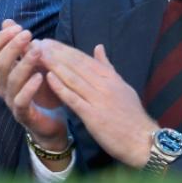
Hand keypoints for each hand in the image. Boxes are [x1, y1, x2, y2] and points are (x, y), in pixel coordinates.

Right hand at [0, 20, 67, 146]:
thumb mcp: (31, 64)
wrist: (50, 122)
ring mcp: (11, 100)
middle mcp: (2, 84)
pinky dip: (29, 88)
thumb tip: (7, 21)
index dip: (2, 37)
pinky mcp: (23, 114)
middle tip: (28, 34)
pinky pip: (21, 100)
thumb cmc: (41, 91)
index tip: (18, 27)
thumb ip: (20, 45)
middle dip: (12, 46)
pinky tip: (40, 77)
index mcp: (2, 71)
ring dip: (24, 63)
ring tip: (37, 51)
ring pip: (11, 80)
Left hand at [37, 39, 157, 167]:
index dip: (65, 49)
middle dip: (56, 53)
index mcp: (111, 78)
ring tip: (38, 54)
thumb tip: (98, 47)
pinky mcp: (93, 116)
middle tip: (38, 43)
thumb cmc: (132, 115)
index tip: (49, 41)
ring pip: (73, 78)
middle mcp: (104, 85)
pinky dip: (60, 87)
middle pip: (76, 65)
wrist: (143, 141)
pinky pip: (74, 99)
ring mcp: (99, 100)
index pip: (84, 59)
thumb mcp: (122, 86)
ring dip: (54, 65)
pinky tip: (48, 77)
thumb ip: (107, 68)